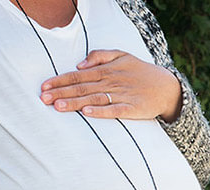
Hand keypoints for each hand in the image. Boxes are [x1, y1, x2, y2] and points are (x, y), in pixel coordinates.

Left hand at [39, 49, 182, 120]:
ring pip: (93, 99)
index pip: (78, 76)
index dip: (60, 81)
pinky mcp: (131, 108)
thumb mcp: (121, 55)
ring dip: (75, 103)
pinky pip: (114, 110)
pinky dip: (100, 111)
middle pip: (82, 88)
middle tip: (43, 99)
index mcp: (106, 70)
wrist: (166, 87)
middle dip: (61, 93)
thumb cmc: (140, 72)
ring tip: (58, 106)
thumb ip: (99, 56)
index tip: (44, 87)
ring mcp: (121, 95)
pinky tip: (87, 113)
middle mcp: (111, 82)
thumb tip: (79, 64)